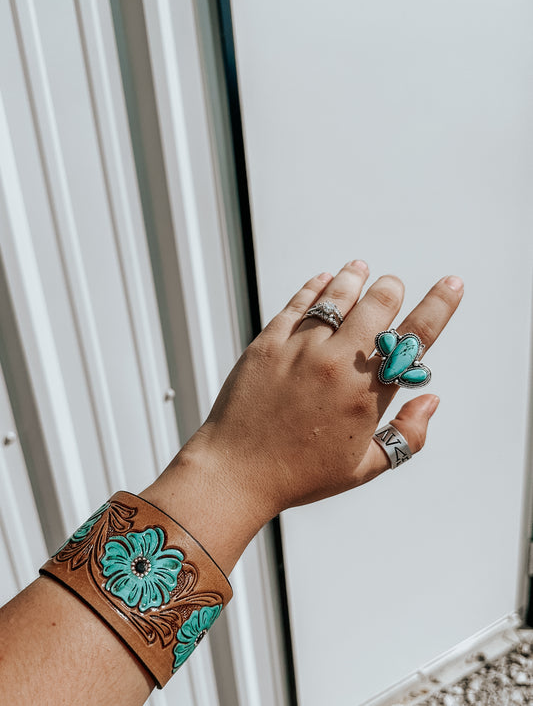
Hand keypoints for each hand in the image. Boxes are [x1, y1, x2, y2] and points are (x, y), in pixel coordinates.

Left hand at [144, 262, 462, 571]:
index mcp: (366, 394)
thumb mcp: (363, 468)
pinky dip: (315, 287)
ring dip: (354, 278)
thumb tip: (430, 399)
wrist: (235, 472)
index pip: (415, 338)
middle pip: (377, 304)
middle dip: (391, 290)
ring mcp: (300, 349)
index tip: (452, 284)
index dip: (439, 305)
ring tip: (360, 268)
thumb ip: (407, 435)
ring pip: (337, 296)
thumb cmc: (300, 475)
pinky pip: (297, 304)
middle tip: (391, 287)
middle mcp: (337, 363)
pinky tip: (323, 280)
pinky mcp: (268, 344)